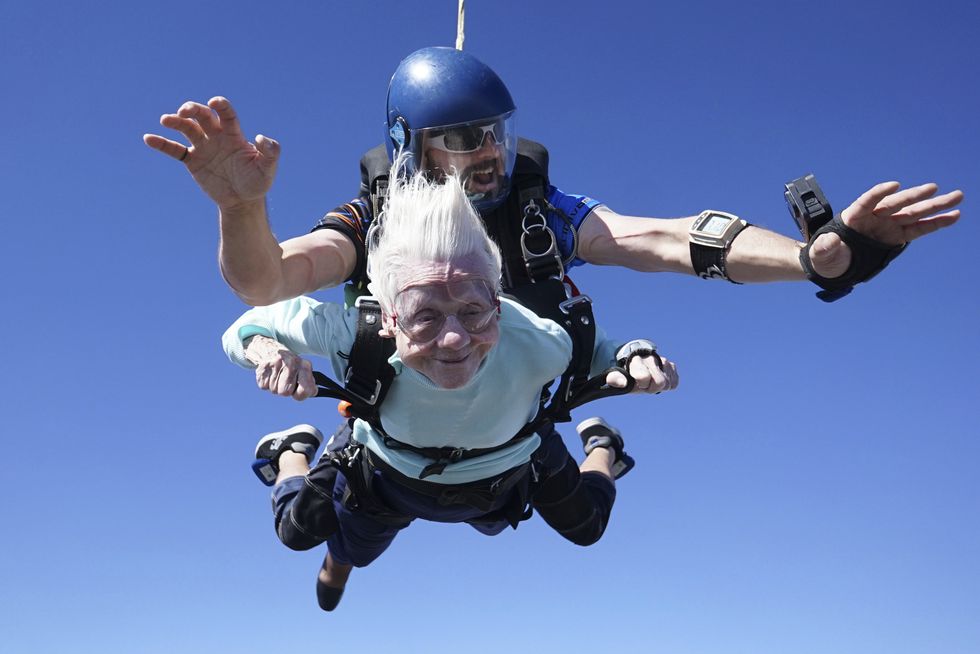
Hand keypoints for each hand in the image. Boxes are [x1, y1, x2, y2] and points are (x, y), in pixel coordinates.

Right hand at [143, 96, 279, 209]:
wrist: (243, 201)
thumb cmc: (257, 182)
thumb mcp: (267, 169)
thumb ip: (270, 152)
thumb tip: (261, 137)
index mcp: (234, 135)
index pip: (226, 114)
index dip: (220, 106)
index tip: (214, 102)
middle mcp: (216, 136)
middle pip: (203, 116)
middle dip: (193, 110)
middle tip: (184, 111)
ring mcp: (203, 147)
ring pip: (187, 129)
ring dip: (176, 121)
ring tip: (166, 120)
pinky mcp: (192, 161)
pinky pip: (175, 150)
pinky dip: (162, 144)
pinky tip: (148, 138)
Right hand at [245, 336, 315, 400]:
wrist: (273, 351)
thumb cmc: (292, 367)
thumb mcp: (305, 372)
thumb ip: (310, 385)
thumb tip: (313, 392)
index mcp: (304, 365)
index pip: (305, 390)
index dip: (300, 394)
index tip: (298, 390)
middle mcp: (291, 363)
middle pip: (285, 392)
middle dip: (286, 390)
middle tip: (286, 381)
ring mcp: (275, 364)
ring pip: (274, 390)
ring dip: (276, 386)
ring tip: (278, 376)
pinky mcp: (262, 368)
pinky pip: (264, 386)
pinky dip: (267, 383)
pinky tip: (271, 374)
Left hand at [605, 354, 678, 392]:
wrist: (634, 362)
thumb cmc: (625, 371)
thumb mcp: (616, 376)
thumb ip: (615, 379)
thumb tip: (623, 382)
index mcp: (637, 360)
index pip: (645, 376)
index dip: (642, 384)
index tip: (637, 382)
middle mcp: (651, 358)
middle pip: (660, 382)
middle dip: (652, 388)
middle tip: (644, 384)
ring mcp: (663, 361)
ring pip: (668, 383)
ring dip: (659, 387)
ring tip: (650, 381)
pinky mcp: (671, 365)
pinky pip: (675, 382)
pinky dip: (667, 384)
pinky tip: (658, 379)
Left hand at [808, 182, 962, 277]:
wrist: (833, 263)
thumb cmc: (825, 255)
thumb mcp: (821, 252)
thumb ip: (825, 246)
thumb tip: (829, 242)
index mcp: (853, 216)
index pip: (867, 201)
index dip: (879, 193)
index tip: (893, 185)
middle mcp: (874, 217)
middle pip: (896, 203)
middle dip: (914, 196)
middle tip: (933, 187)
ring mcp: (888, 225)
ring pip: (913, 213)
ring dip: (934, 205)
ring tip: (957, 196)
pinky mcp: (897, 236)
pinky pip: (919, 229)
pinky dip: (935, 223)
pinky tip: (953, 216)